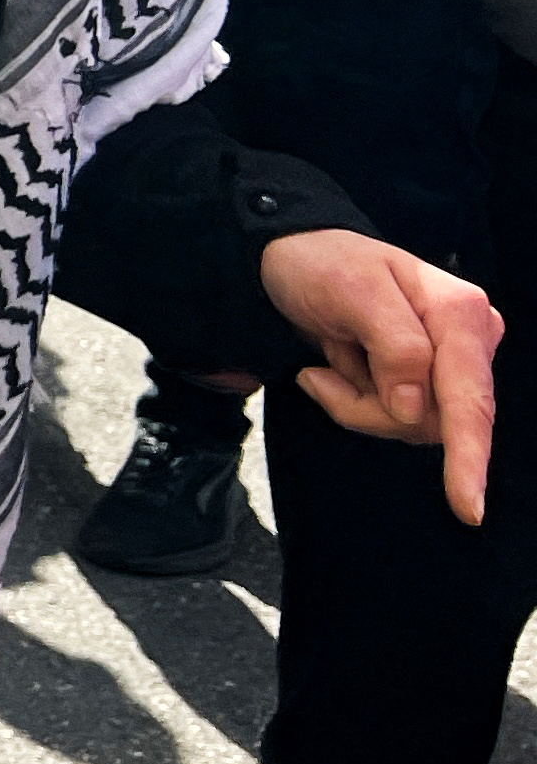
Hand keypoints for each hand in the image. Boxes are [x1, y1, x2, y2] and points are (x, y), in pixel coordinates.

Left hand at [259, 227, 501, 523]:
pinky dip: (353, 401)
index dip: (469, 453)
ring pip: (411, 426)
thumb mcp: (352, 291)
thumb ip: (394, 346)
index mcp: (460, 313)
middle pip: (435, 421)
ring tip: (330, 356)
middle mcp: (468, 341)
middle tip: (323, 367)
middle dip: (370, 408)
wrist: (292, 258)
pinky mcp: (424, 382)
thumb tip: (415, 407)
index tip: (468, 506)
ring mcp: (448, 365)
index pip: (470, 398)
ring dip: (357, 403)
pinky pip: (392, 419)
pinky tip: (332, 367)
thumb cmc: (322, 264)